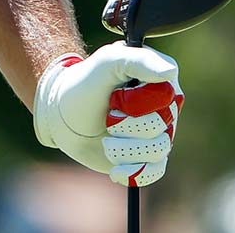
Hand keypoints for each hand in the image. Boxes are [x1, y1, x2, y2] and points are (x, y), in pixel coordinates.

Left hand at [32, 42, 182, 186]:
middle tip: (108, 116)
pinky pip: (154, 172)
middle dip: (127, 126)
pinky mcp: (147, 156)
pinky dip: (134, 173)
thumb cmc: (85, 83)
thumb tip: (170, 72)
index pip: (167, 97)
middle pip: (162, 126)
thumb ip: (138, 61)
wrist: (64, 115)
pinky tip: (116, 170)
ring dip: (124, 148)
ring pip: (158, 150)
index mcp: (161, 80)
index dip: (138, 104)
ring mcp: (158, 133)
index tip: (115, 98)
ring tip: (106, 140)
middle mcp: (165, 107)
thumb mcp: (107, 62)